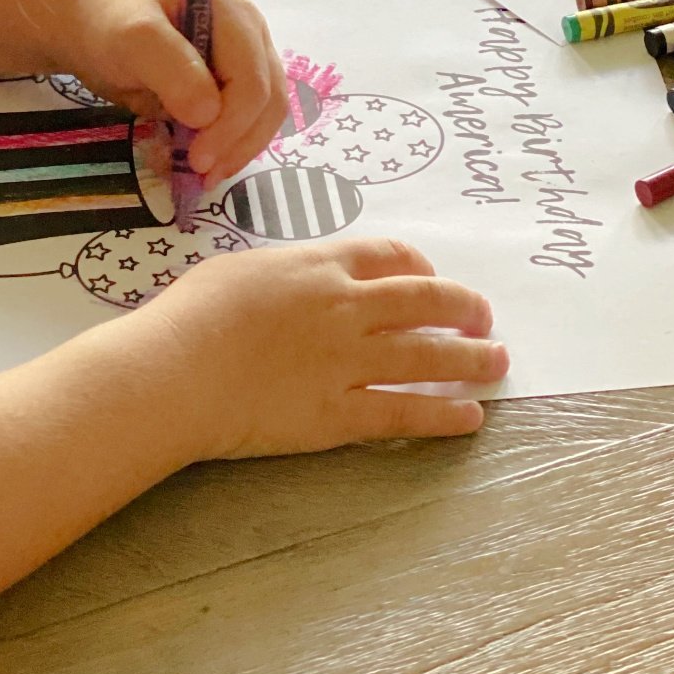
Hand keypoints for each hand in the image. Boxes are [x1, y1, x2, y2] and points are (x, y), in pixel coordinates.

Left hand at [60, 0, 286, 185]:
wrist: (92, 24)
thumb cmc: (111, 24)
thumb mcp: (134, 39)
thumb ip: (173, 70)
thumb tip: (209, 115)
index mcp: (235, 17)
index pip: (253, 81)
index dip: (231, 125)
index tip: (196, 159)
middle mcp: (251, 38)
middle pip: (268, 101)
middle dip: (239, 143)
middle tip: (201, 175)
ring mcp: (245, 63)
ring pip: (264, 116)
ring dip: (239, 151)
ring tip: (203, 176)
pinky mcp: (232, 87)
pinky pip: (247, 123)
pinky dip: (231, 147)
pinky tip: (205, 164)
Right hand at [134, 235, 508, 458]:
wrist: (175, 370)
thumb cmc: (191, 315)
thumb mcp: (241, 269)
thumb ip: (285, 274)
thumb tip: (297, 281)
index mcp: (320, 265)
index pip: (393, 257)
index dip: (423, 268)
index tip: (434, 281)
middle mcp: (346, 307)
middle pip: (426, 301)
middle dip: (465, 308)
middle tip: (486, 319)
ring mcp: (347, 361)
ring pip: (429, 356)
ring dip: (471, 359)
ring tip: (498, 363)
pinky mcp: (339, 414)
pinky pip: (404, 413)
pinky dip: (443, 415)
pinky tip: (469, 416)